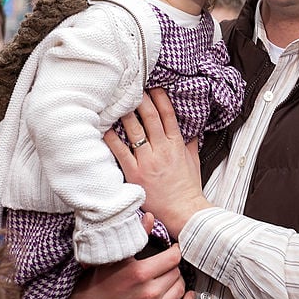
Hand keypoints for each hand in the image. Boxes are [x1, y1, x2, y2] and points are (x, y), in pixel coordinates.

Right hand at [61, 241, 194, 298]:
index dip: (174, 250)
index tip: (172, 248)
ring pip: (180, 290)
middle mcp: (149, 293)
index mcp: (140, 273)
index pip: (173, 257)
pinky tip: (186, 295)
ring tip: (168, 277)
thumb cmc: (101, 279)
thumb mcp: (116, 255)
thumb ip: (136, 235)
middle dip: (172, 266)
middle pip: (177, 273)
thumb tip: (151, 216)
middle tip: (165, 264)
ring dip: (177, 282)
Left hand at [103, 88, 209, 236]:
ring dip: (125, 114)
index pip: (168, 115)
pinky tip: (105, 129)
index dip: (160, 98)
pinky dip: (112, 139)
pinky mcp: (135, 173)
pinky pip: (121, 151)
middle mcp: (162, 149)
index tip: (153, 87)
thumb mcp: (193, 162)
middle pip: (150, 117)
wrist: (184, 210)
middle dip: (141, 100)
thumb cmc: (188, 188)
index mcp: (177, 145)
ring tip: (117, 102)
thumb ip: (191, 144)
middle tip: (132, 88)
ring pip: (135, 130)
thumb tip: (192, 131)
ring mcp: (148, 161)